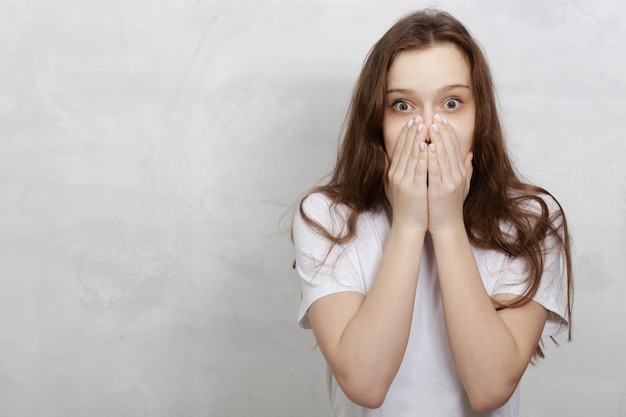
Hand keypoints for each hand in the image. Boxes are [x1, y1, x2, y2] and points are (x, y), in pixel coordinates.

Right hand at [385, 116, 428, 231]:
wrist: (408, 225)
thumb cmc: (404, 207)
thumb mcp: (391, 187)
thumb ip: (388, 171)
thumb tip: (385, 155)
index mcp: (393, 174)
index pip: (399, 149)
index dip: (405, 134)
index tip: (412, 121)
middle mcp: (397, 176)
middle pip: (405, 149)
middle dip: (412, 132)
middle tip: (419, 117)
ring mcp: (405, 182)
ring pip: (412, 156)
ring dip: (418, 139)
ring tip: (424, 125)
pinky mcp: (415, 189)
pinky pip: (420, 169)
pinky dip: (423, 156)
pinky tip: (427, 145)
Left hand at [426, 114, 472, 234]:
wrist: (447, 226)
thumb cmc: (450, 206)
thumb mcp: (462, 185)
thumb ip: (466, 169)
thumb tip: (470, 153)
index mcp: (461, 172)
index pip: (456, 147)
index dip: (449, 132)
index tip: (442, 119)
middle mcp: (458, 175)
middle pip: (451, 148)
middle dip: (443, 131)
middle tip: (436, 116)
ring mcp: (450, 183)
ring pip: (444, 156)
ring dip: (438, 140)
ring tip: (431, 126)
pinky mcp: (440, 190)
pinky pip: (436, 171)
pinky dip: (432, 158)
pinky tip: (428, 147)